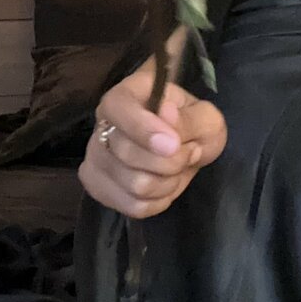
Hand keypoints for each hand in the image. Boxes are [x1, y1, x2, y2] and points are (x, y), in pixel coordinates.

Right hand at [79, 69, 226, 218]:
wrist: (186, 146)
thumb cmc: (192, 123)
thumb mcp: (205, 116)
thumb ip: (188, 118)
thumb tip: (166, 114)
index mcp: (126, 94)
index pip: (117, 108)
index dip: (143, 129)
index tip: (173, 144)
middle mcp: (102, 124)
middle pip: (127, 154)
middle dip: (171, 161)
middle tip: (191, 152)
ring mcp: (95, 157)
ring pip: (133, 185)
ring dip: (169, 182)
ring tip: (179, 168)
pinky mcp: (99, 187)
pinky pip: (132, 206)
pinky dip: (159, 201)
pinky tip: (167, 186)